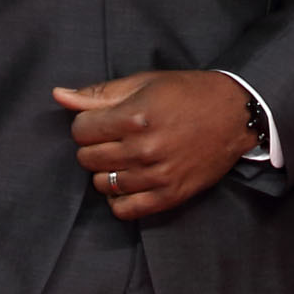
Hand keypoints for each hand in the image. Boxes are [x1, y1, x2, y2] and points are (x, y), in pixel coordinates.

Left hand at [56, 70, 254, 221]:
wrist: (235, 115)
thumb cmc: (189, 94)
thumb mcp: (145, 83)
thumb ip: (100, 93)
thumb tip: (58, 95)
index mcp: (134, 116)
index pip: (80, 130)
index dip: (87, 123)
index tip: (102, 120)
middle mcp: (143, 149)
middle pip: (87, 158)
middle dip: (94, 146)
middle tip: (114, 138)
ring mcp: (157, 176)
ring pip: (102, 184)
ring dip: (106, 171)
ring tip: (124, 158)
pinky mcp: (170, 196)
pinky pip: (125, 210)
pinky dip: (119, 199)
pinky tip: (129, 182)